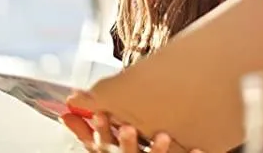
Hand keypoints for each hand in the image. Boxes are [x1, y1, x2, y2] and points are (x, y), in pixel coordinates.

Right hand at [61, 111, 202, 152]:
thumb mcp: (102, 149)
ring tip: (163, 136)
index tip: (100, 114)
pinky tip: (198, 149)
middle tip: (128, 128)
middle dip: (126, 144)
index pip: (102, 147)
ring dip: (156, 151)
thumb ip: (84, 133)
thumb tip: (64, 113)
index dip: (100, 131)